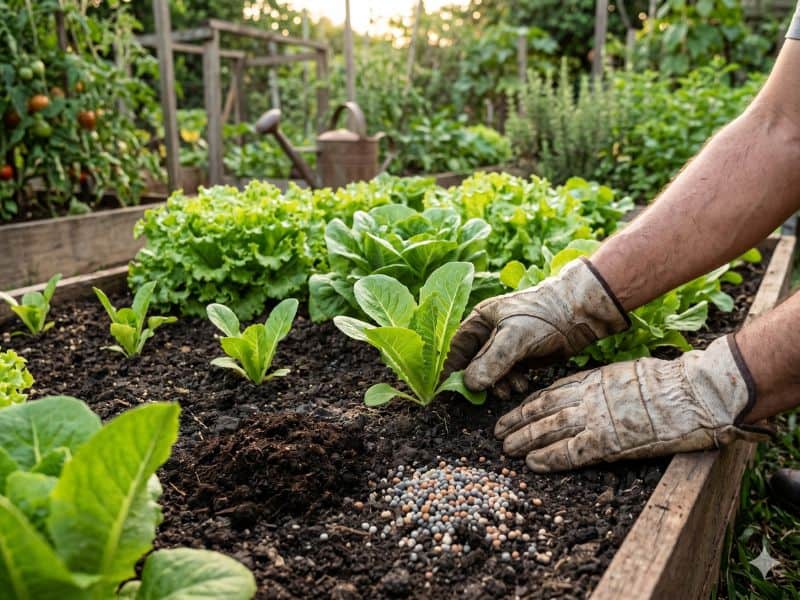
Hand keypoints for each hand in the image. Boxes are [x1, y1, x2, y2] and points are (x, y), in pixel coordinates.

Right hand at [445, 258, 628, 396]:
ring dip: (497, 385)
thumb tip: (470, 384)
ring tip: (510, 391)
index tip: (445, 391)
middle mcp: (488, 333)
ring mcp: (504, 346)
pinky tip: (522, 385)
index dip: (449, 369)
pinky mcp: (520, 358)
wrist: (578, 314)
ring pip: (490, 373)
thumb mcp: (515, 336)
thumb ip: (493, 360)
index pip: (455, 348)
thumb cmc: (543, 315)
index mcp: (479, 320)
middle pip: (472, 364)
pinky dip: (511, 383)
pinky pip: (507, 376)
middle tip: (482, 398)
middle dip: (478, 381)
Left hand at [495, 335, 770, 472]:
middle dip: (518, 420)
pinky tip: (533, 463)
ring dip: (525, 439)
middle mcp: (588, 396)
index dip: (529, 403)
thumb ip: (604, 384)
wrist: (691, 393)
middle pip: (543, 408)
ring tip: (506, 448)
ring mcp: (596, 418)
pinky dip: (549, 458)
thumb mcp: (626, 374)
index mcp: (593, 378)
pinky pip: (570, 452)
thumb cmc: (668, 383)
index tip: (515, 411)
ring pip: (549, 429)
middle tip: (498, 432)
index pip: (551, 391)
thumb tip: (593, 392)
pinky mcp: (608, 442)